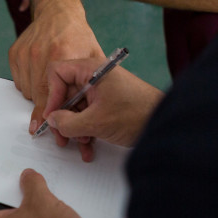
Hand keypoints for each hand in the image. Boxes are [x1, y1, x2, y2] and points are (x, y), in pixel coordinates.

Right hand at [9, 3, 102, 129]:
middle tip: (56, 117)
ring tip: (52, 90)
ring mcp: (25, 53)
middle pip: (36, 96)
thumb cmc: (78, 35)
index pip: (49, 94)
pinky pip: (19, 82)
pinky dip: (30, 85)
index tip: (50, 125)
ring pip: (27, 91)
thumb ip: (90, 86)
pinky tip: (42, 77)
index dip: (50, 112)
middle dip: (46, 109)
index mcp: (61, 54)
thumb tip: (89, 113)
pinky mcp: (15, 53)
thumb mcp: (94, 58)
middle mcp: (39, 53)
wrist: (58, 10)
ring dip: (39, 96)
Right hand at [42, 58, 162, 160]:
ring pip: (76, 107)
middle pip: (65, 93)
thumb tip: (52, 121)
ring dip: (74, 127)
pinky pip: (88, 114)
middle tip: (60, 137)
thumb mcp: (97, 122)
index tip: (52, 116)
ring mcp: (102, 91)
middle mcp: (95, 77)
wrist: (166, 126)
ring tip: (79, 144)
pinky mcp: (108, 104)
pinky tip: (89, 147)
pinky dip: (85, 129)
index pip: (58, 73)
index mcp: (91, 70)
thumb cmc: (137, 115)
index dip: (51, 95)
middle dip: (62, 117)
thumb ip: (68, 123)